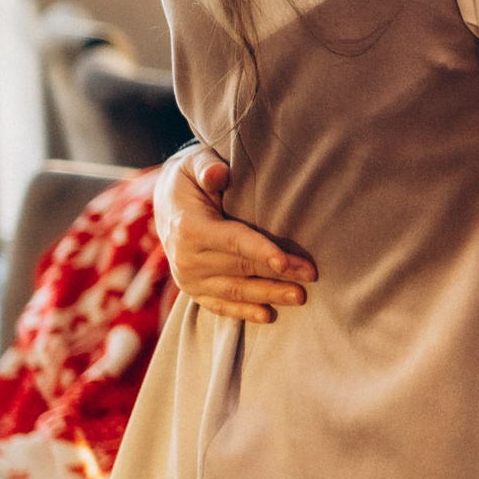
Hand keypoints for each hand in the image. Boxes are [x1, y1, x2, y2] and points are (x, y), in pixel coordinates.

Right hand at [154, 145, 312, 325]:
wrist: (167, 203)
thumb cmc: (191, 179)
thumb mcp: (195, 163)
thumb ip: (207, 167)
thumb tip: (218, 174)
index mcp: (190, 228)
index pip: (234, 242)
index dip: (262, 252)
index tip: (287, 261)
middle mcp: (186, 258)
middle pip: (241, 268)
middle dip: (278, 273)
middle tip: (311, 275)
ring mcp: (189, 279)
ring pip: (235, 291)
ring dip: (269, 295)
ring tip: (300, 297)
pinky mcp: (194, 291)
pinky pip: (221, 305)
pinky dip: (244, 312)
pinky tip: (268, 316)